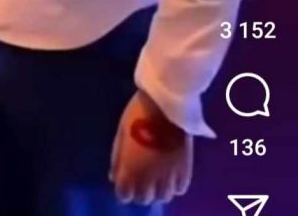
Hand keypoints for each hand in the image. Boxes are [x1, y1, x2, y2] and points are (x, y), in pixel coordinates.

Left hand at [109, 89, 192, 204]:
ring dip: (158, 190)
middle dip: (140, 191)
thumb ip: (117, 157)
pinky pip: (180, 189)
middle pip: (144, 199)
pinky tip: (170, 174)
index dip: (124, 189)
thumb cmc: (137, 113)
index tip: (126, 181)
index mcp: (130, 168)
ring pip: (164, 196)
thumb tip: (114, 177)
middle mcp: (149, 177)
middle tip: (141, 177)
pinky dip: (174, 185)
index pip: (124, 195)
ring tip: (157, 176)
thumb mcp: (121, 133)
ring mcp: (169, 175)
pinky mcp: (185, 168)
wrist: (166, 101)